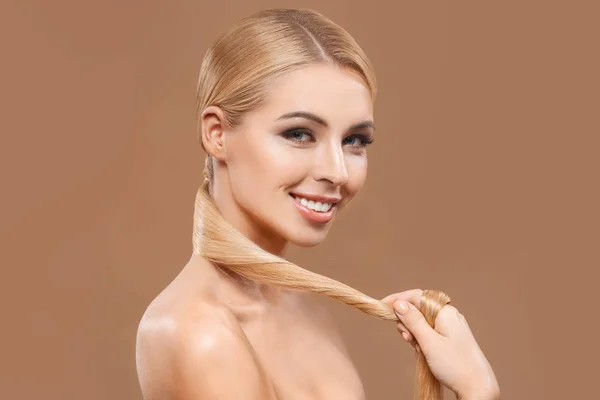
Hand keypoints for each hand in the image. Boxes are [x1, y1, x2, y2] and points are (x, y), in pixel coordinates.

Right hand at [381, 290, 499, 399]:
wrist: (478, 387)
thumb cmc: (455, 365)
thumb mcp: (428, 342)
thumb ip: (412, 321)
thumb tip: (398, 303)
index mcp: (445, 312)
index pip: (417, 296)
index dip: (398, 299)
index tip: (382, 306)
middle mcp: (449, 315)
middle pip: (419, 309)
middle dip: (407, 321)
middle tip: (407, 338)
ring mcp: (451, 326)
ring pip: (423, 322)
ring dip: (414, 333)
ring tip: (417, 348)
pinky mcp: (451, 337)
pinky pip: (430, 331)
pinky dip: (422, 339)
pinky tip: (422, 351)